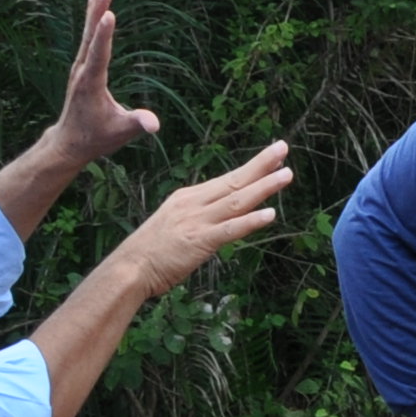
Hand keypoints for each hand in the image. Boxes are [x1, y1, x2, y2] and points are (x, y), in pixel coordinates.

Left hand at [49, 0, 160, 166]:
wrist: (69, 142)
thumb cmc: (96, 138)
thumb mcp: (120, 133)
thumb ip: (137, 125)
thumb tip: (154, 125)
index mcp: (91, 83)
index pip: (99, 54)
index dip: (104, 34)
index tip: (109, 13)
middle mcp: (82, 70)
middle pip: (91, 36)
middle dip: (97, 11)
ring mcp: (80, 67)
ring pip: (88, 34)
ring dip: (94, 10)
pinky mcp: (82, 67)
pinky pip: (88, 39)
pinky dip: (92, 21)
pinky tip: (95, 7)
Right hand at [112, 141, 292, 295]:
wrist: (129, 268)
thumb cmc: (150, 251)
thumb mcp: (174, 223)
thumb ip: (198, 217)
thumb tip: (220, 216)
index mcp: (188, 197)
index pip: (226, 179)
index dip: (251, 168)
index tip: (272, 156)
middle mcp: (194, 204)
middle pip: (234, 181)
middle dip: (261, 165)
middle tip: (283, 148)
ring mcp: (197, 221)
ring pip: (236, 201)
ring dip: (263, 187)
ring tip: (286, 175)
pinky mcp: (199, 241)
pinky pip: (230, 230)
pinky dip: (251, 221)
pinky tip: (271, 214)